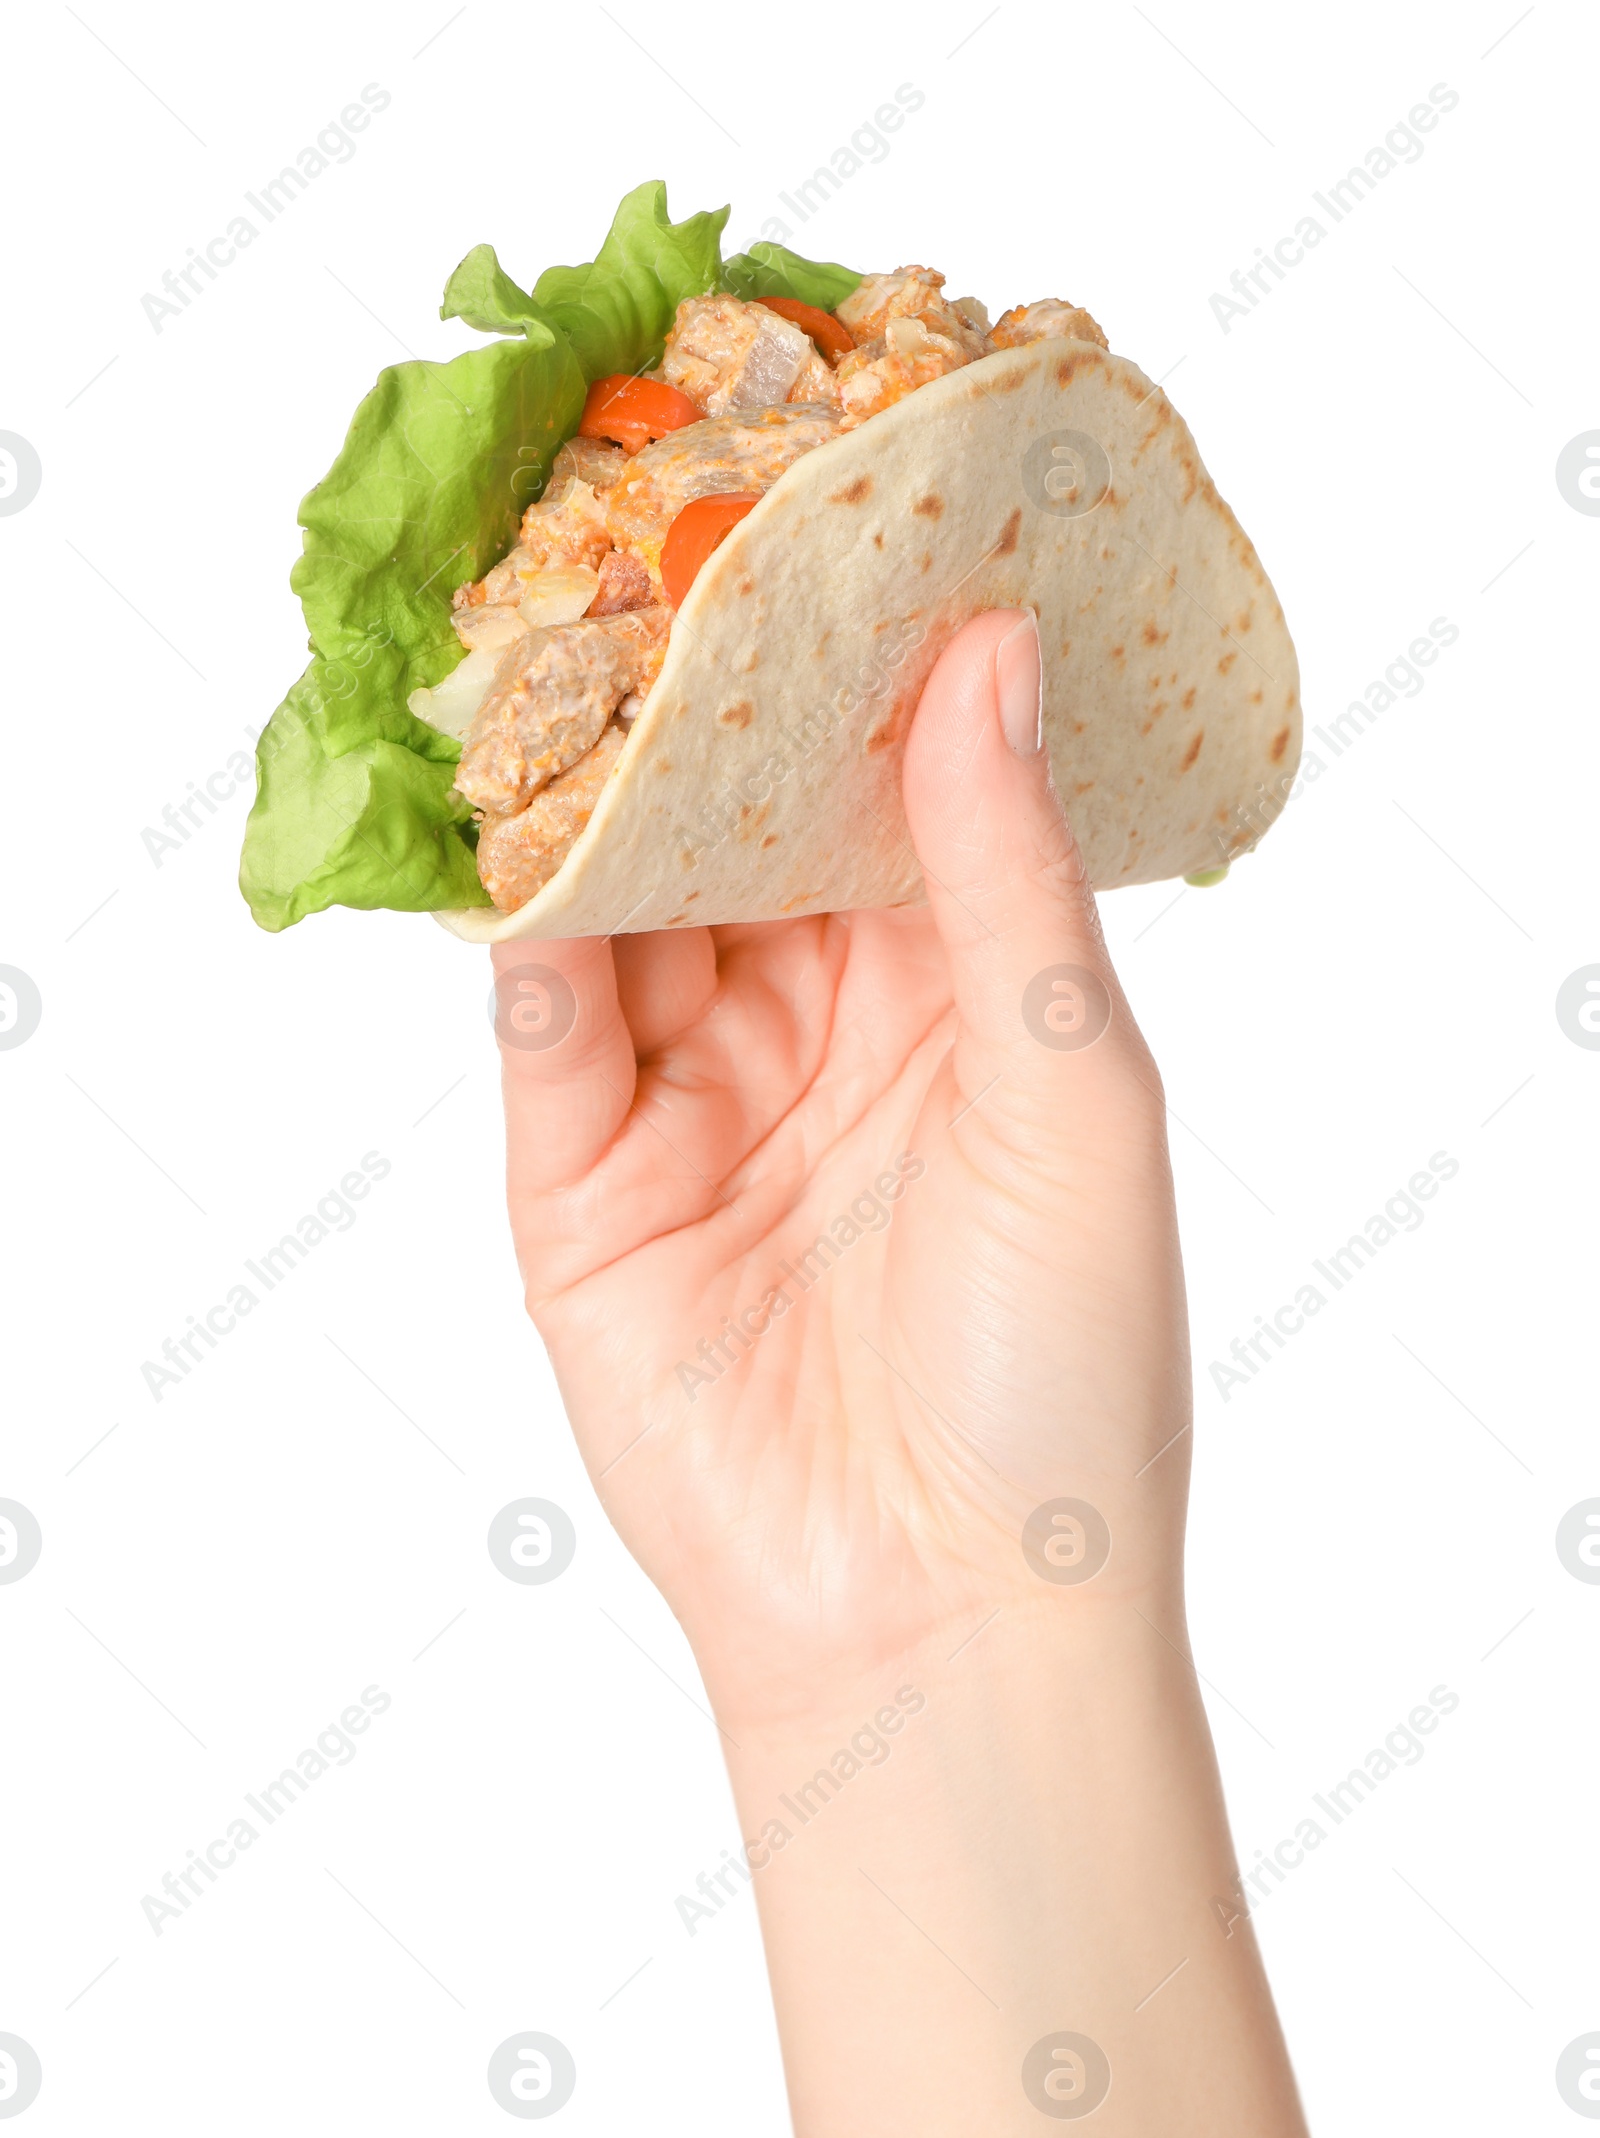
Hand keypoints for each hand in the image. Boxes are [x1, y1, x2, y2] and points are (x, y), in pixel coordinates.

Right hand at [494, 610, 1188, 1705]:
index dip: (858, 677)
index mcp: (962, 1007)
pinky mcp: (582, 1197)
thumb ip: (1006, 880)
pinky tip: (523, 829)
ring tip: (571, 640)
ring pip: (628, 912)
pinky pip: (544, 1033)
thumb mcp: (1072, 1093)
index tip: (830, 523)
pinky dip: (529, 932)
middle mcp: (820, 1039)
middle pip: (741, 838)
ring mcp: (692, 1111)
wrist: (947, 1614)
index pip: (888, 801)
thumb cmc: (1063, 1369)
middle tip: (663, 539)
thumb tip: (986, 655)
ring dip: (603, 794)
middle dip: (705, 711)